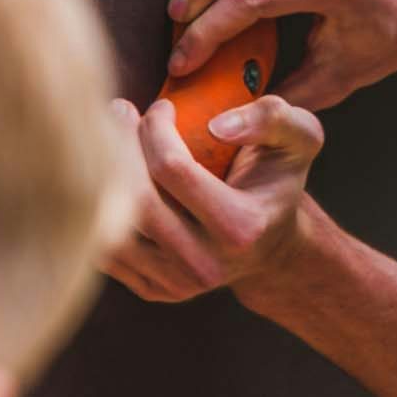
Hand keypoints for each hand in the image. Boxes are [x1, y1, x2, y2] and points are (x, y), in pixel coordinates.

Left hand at [102, 93, 325, 303]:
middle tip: (120, 111)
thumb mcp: (298, 139)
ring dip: (100, 174)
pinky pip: (106, 247)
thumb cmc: (277, 180)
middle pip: (136, 198)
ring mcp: (177, 284)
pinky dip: (97, 207)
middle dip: (119, 144)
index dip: (156, 127)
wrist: (271, 244)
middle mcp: (207, 265)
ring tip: (107, 138)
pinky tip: (108, 175)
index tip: (162, 106)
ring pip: (112, 227)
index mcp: (241, 228)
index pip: (173, 168)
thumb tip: (217, 126)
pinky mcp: (153, 290)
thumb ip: (271, 117)